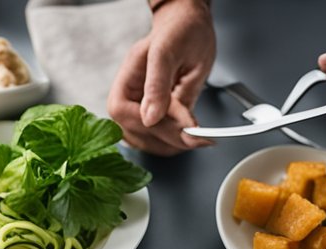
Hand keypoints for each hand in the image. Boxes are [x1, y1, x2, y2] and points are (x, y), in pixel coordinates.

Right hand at [107, 0, 215, 155]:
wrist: (188, 25)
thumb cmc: (181, 31)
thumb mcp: (170, 53)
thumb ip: (158, 86)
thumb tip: (150, 119)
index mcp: (125, 81)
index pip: (128, 116)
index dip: (157, 126)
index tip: (187, 127)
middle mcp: (125, 98)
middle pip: (136, 134)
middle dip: (170, 139)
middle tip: (201, 137)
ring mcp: (135, 110)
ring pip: (144, 142)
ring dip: (170, 145)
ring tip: (197, 138)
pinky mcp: (147, 117)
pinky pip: (152, 139)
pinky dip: (171, 142)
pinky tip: (187, 135)